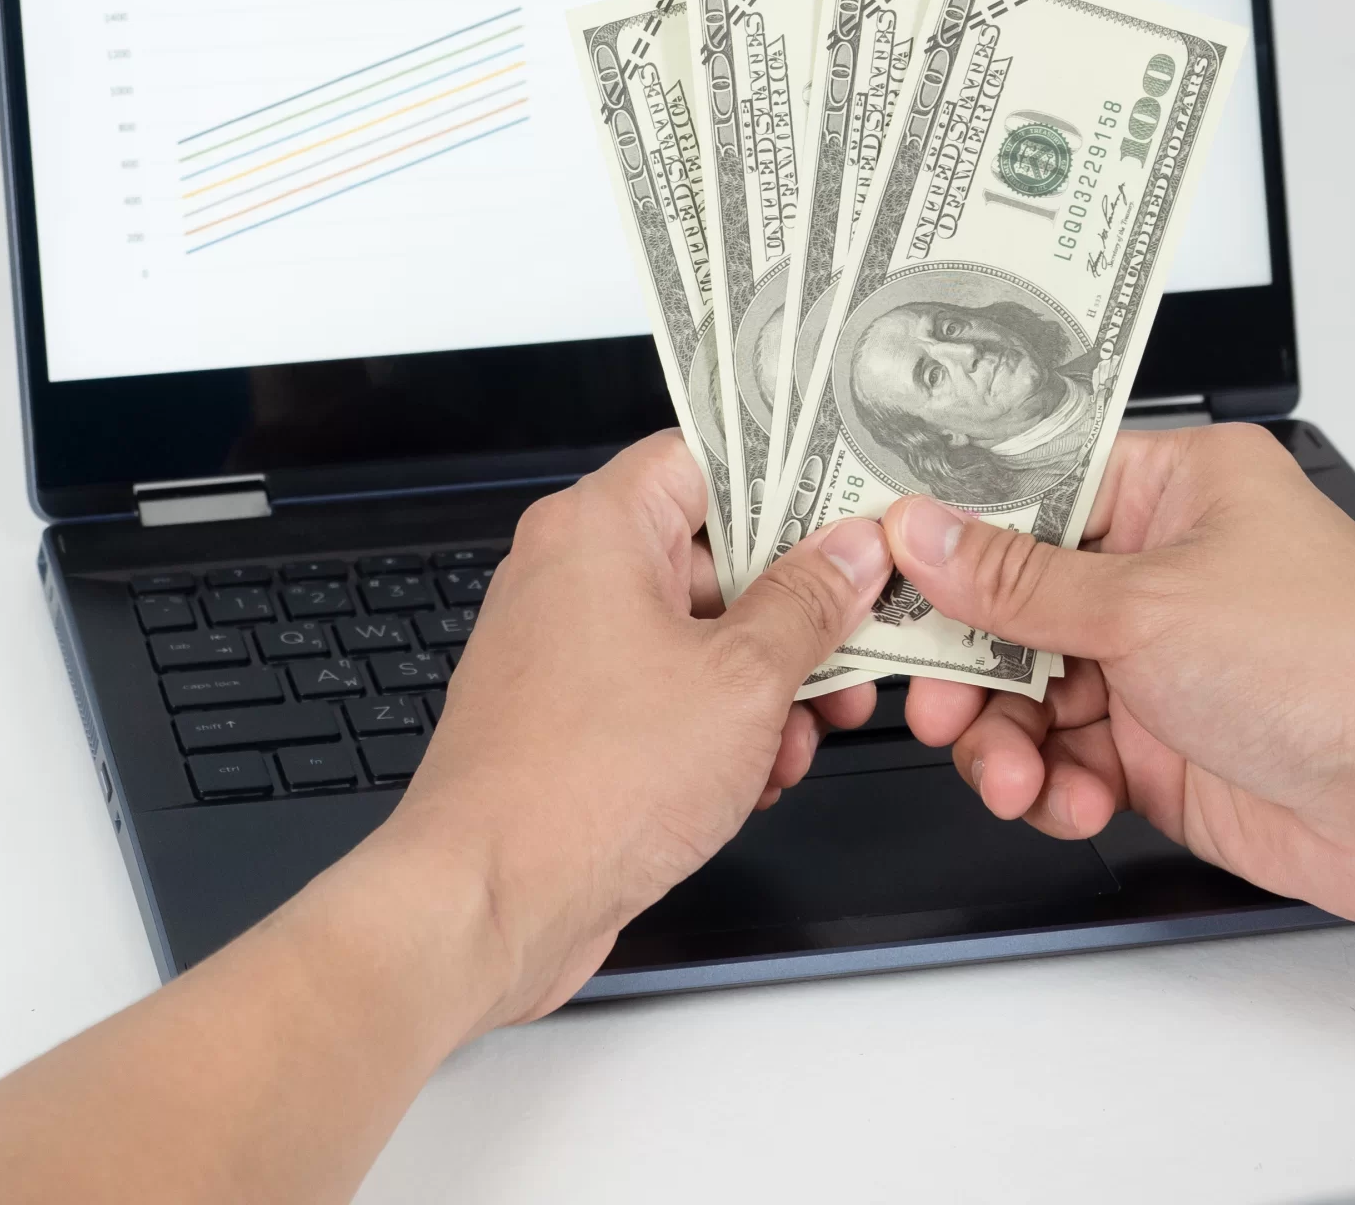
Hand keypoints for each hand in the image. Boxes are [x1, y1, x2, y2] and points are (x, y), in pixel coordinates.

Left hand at [375, 428, 894, 1030]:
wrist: (494, 896)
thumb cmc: (591, 780)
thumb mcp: (741, 681)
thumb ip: (807, 605)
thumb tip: (851, 551)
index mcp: (596, 527)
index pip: (705, 458)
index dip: (789, 481)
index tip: (861, 518)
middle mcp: (571, 574)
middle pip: (713, 553)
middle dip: (794, 612)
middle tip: (860, 650)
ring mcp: (567, 649)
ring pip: (698, 636)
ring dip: (767, 688)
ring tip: (804, 740)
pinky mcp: (572, 719)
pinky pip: (666, 697)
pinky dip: (719, 731)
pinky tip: (755, 781)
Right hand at [888, 424, 1354, 928]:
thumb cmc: (1345, 670)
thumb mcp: (1147, 607)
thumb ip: (1015, 581)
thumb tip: (920, 534)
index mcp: (1172, 491)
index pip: (1023, 488)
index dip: (945, 529)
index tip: (876, 560)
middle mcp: (1160, 568)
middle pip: (1006, 600)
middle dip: (964, 661)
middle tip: (932, 698)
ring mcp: (1158, 661)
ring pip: (1023, 689)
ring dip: (1003, 738)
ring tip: (1013, 773)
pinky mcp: (1158, 746)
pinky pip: (1061, 756)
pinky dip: (1050, 784)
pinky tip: (1070, 800)